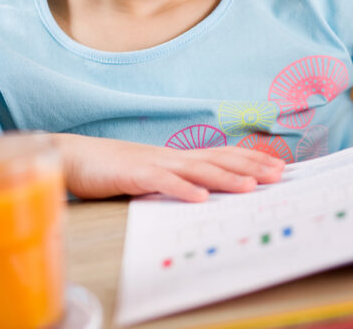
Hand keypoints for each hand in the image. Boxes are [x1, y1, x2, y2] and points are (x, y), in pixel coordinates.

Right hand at [54, 134, 285, 201]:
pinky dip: (184, 189)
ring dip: (226, 178)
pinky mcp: (134, 174)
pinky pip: (163, 182)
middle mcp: (171, 156)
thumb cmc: (111, 169)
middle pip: (218, 158)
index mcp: (176, 157)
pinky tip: (201, 198)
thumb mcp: (150, 175)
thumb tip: (203, 195)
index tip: (277, 167)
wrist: (73, 156)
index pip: (221, 155)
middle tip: (279, 174)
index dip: (250, 160)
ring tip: (251, 187)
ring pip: (197, 168)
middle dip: (250, 167)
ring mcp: (154, 163)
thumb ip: (175, 181)